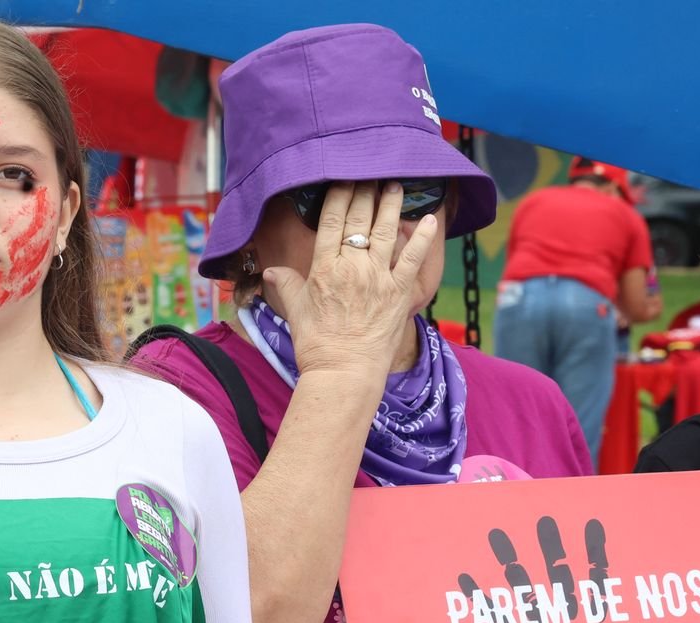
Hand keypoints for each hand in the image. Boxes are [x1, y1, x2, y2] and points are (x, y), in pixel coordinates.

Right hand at [263, 181, 438, 379]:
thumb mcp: (295, 310)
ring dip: (391, 204)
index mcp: (324, 268)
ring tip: (396, 184)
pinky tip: (429, 220)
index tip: (345, 177)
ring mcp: (378, 278)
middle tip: (371, 172)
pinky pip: (413, 259)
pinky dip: (422, 239)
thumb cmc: (316, 344)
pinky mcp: (399, 292)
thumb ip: (285, 284)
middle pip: (360, 219)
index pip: (332, 220)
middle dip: (365, 191)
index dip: (340, 195)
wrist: (343, 372)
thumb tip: (270, 271)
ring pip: (386, 230)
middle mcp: (352, 266)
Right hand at [459, 516, 657, 622]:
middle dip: (552, 551)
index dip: (596, 554)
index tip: (593, 523)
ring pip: (528, 597)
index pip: (598, 583)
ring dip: (514, 569)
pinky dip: (487, 605)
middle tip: (543, 520)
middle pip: (559, 582)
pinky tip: (468, 581)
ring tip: (499, 537)